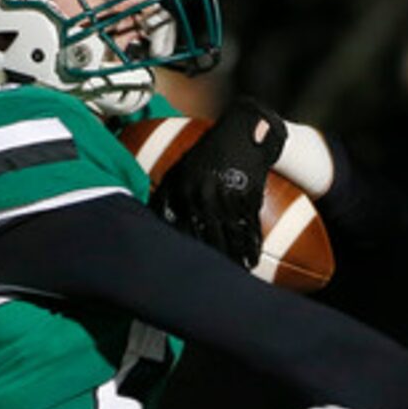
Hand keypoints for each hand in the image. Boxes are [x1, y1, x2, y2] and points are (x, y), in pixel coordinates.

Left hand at [154, 97, 286, 265]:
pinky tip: (253, 257)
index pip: (183, 229)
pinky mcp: (250, 192)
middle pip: (208, 237)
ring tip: (240, 273)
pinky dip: (252, 243)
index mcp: (184, 189)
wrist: (241, 129)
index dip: (188, 253)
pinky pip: (250, 223)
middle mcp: (205, 193)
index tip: (191, 271)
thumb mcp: (181, 170)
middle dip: (215, 261)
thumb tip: (154, 221)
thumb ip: (168, 196)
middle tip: (218, 279)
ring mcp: (229, 193)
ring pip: (232, 234)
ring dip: (237, 257)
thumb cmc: (206, 154)